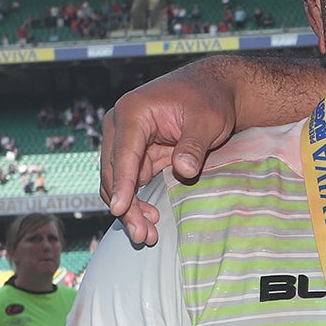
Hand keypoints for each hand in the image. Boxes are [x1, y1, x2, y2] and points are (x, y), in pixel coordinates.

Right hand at [97, 66, 238, 246]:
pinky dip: (135, 202)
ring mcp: (125, 141)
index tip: (120, 209)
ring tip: (147, 236)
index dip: (123, 184)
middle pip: (115, 173)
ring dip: (129, 209)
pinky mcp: (135, 154)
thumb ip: (194, 145)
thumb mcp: (207, 120)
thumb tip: (183, 171)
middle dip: (126, 206)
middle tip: (143, 235)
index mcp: (132, 112)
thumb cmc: (209, 100)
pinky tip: (148, 221)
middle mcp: (120, 126)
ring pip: (118, 182)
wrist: (210, 89)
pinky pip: (129, 183)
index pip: (123, 153)